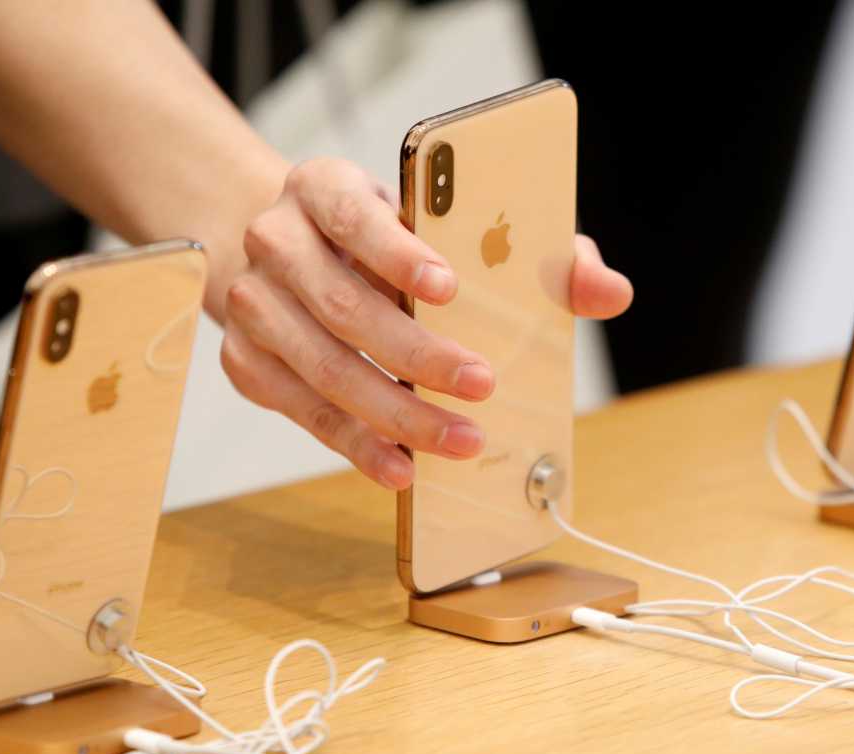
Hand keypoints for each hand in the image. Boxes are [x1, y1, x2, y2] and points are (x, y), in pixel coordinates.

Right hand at [221, 158, 632, 490]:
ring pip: (321, 367)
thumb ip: (532, 250)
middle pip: (343, 305)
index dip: (399, 252)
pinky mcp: (245, 359)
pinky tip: (400, 465)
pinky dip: (352, 444)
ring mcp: (254, 305)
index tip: (451, 288)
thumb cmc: (386, 237)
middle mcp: (278, 240)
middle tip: (481, 385)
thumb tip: (608, 292)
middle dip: (417, 355)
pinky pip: (299, 410)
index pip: (356, 214)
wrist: (292, 250)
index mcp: (325, 186)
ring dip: (393, 412)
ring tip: (457, 440)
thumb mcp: (450, 221)